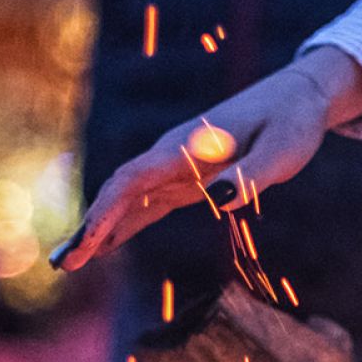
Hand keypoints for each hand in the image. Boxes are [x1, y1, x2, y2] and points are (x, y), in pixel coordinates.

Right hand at [52, 46, 361, 271]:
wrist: (298, 96)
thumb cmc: (292, 122)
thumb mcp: (282, 151)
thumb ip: (250, 176)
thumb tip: (218, 200)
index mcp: (188, 147)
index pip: (133, 179)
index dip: (107, 211)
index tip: (88, 241)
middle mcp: (173, 155)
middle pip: (120, 191)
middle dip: (90, 227)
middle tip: (63, 264)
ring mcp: (177, 166)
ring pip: (128, 199)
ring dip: (99, 229)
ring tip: (70, 262)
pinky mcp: (188, 178)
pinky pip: (148, 204)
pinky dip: (124, 224)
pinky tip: (106, 246)